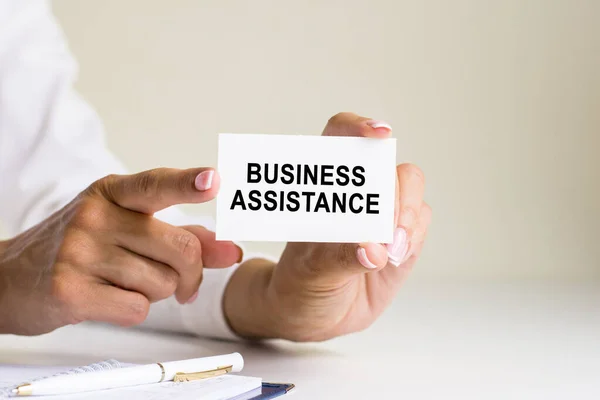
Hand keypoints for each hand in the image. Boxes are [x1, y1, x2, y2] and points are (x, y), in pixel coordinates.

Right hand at [0, 168, 240, 334]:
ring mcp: (79, 251)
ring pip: (163, 283)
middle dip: (190, 274)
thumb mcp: (126, 228)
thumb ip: (183, 236)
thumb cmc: (79, 248)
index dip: (188, 183)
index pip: (156, 184)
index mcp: (112, 192)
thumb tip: (230, 249)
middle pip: (181, 249)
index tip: (214, 179)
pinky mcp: (69, 289)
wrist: (10, 278)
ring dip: (156, 293)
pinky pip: (138, 309)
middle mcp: (95, 215)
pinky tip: (106, 299)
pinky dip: (133, 311)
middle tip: (181, 282)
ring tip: (122, 283)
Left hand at [224, 113, 430, 340]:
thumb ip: (342, 257)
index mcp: (323, 184)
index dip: (359, 126)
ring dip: (407, 218)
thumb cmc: (301, 283)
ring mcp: (383, 211)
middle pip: (390, 168)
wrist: (316, 315)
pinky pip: (422, 221)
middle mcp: (356, 191)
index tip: (379, 134)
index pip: (341, 136)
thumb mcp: (312, 271)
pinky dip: (413, 237)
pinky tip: (393, 258)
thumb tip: (374, 249)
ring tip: (388, 253)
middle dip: (395, 197)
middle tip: (386, 233)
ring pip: (412, 191)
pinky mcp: (403, 235)